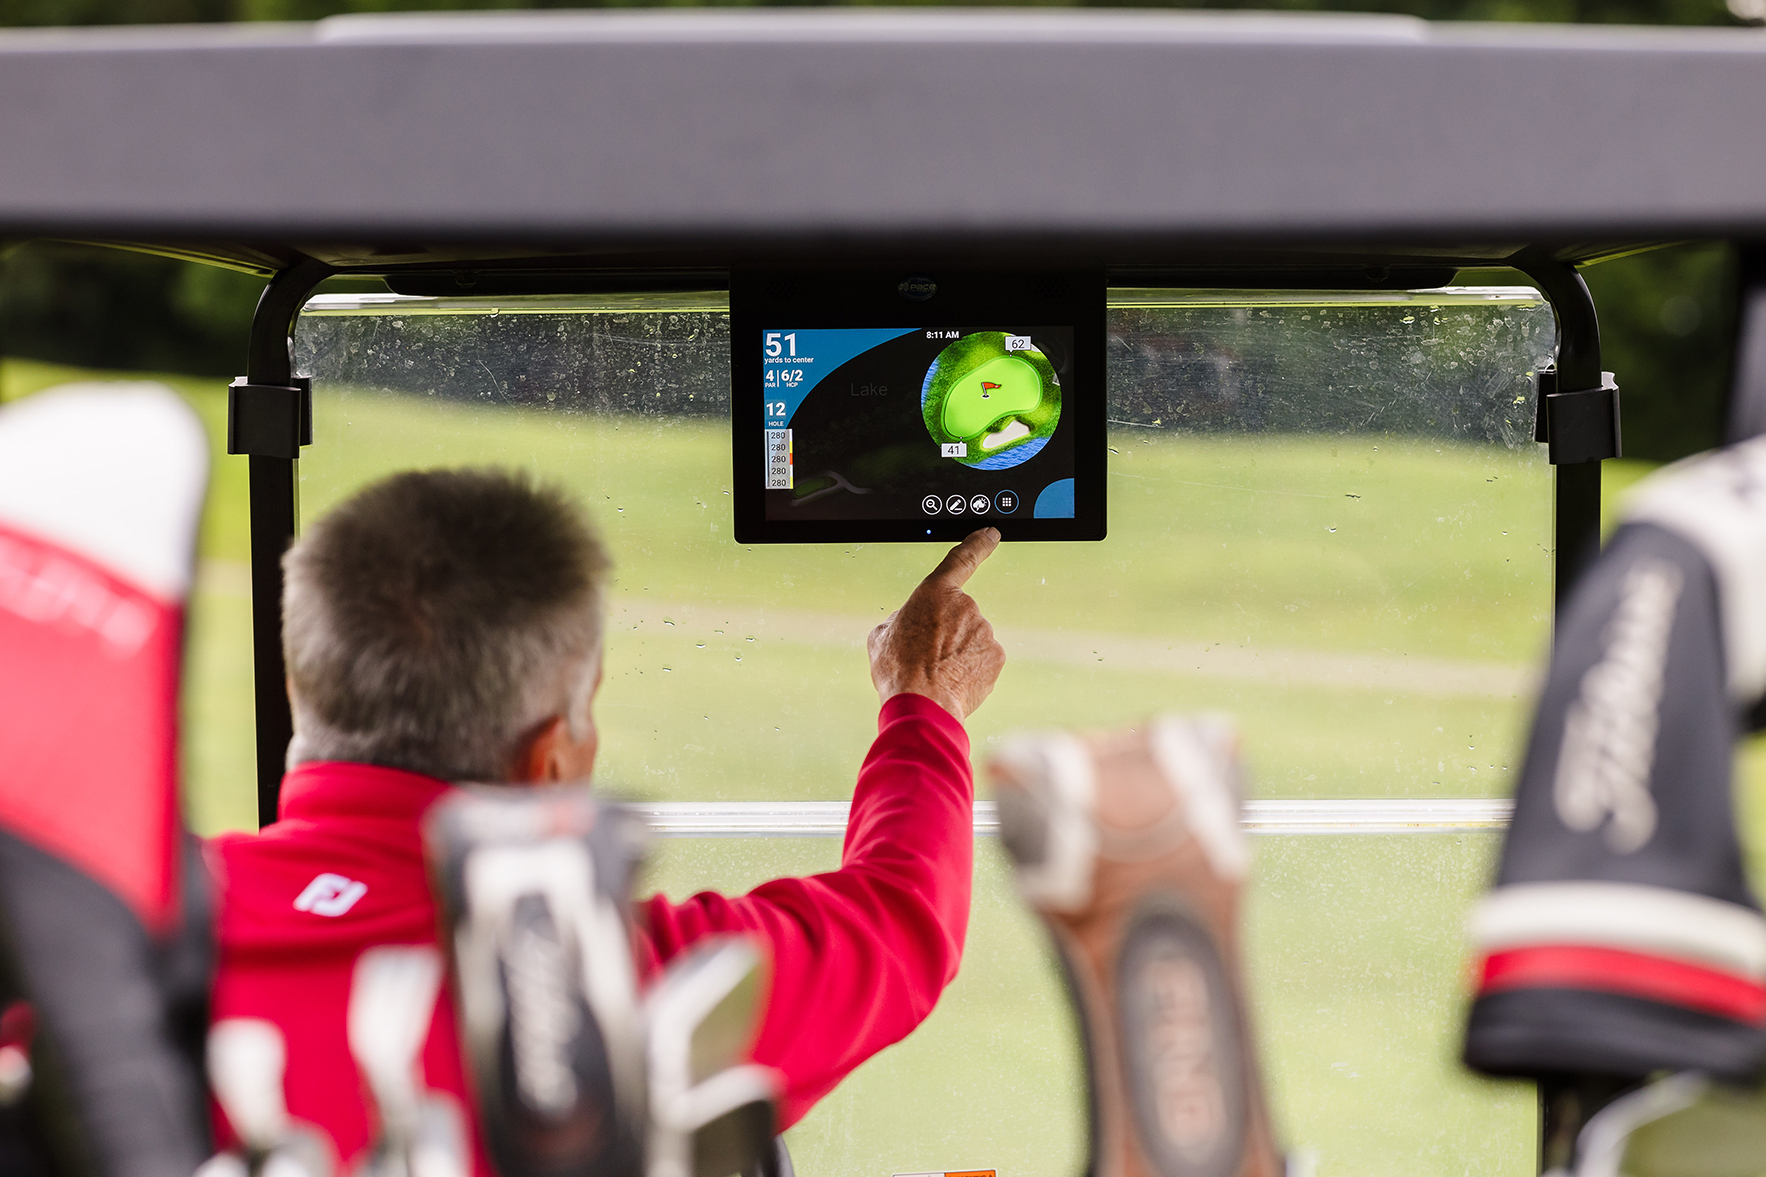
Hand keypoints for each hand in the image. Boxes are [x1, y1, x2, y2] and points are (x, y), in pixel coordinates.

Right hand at [868, 528, 1005, 719]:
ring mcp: (984, 631)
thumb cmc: (899, 670)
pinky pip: (982, 660)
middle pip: (957, 617)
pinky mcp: (996, 656)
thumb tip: (909, 622)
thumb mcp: (882, 636)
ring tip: (935, 673)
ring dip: (956, 654)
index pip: (962, 559)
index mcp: (935, 592)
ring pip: (971, 640)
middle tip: (925, 656)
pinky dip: (970, 670)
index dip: (978, 543)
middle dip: (945, 634)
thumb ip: (902, 619)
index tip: (991, 534)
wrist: (922, 704)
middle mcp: (965, 606)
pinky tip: (953, 682)